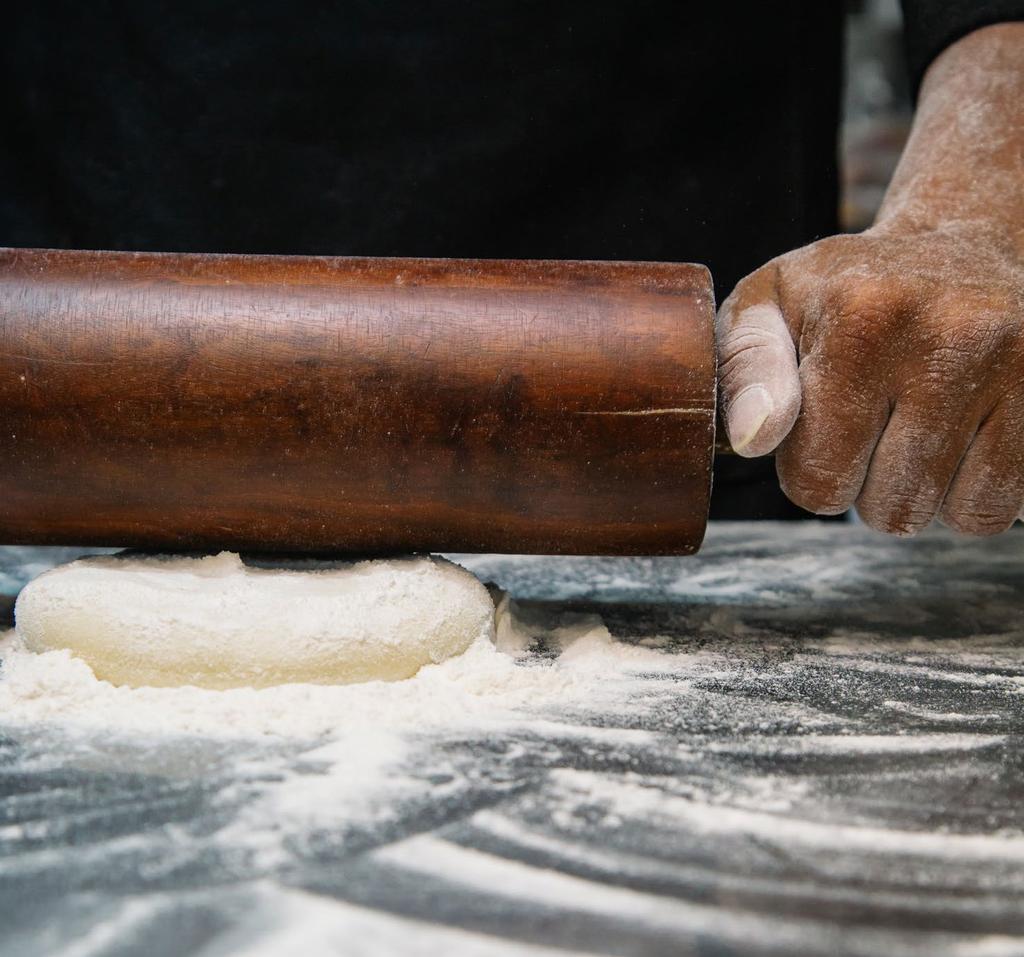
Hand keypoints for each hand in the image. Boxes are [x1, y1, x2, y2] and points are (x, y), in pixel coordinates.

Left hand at [717, 22, 1023, 535]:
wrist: (961, 245)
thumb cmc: (845, 290)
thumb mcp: (769, 305)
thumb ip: (744, 370)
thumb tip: (752, 440)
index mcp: (859, 319)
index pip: (816, 480)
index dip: (809, 472)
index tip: (820, 429)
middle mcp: (947, 336)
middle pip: (885, 508)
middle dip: (865, 487)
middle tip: (871, 428)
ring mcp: (1015, 365)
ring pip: (946, 515)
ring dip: (919, 494)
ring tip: (913, 431)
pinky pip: (1000, 508)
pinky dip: (970, 494)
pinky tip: (958, 440)